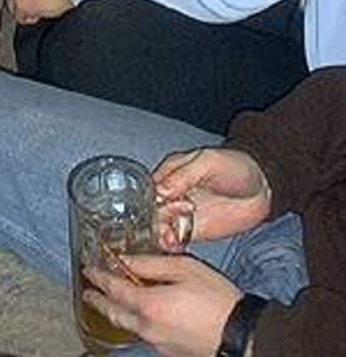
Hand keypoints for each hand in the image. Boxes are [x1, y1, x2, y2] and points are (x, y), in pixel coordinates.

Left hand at [83, 252, 241, 356]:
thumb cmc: (217, 300)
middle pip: (115, 314)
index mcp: (148, 305)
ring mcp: (159, 344)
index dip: (98, 278)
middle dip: (99, 301)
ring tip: (111, 302)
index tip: (89, 270)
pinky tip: (142, 315)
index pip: (113, 289)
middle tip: (89, 292)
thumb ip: (151, 264)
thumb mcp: (185, 269)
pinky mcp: (171, 353)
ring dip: (118, 313)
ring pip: (129, 327)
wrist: (242, 337)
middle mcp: (148, 328)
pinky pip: (146, 336)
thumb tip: (126, 260)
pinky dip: (137, 323)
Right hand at [152, 146, 271, 246]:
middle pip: (151, 210)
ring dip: (160, 235)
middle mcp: (173, 195)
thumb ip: (184, 176)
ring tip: (170, 238)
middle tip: (168, 223)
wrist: (263, 187)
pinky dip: (171, 246)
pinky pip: (175, 241)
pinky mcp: (194, 231)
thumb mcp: (208, 162)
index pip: (149, 188)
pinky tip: (174, 246)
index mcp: (171, 173)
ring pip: (160, 227)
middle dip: (154, 220)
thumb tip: (160, 190)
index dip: (147, 199)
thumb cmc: (236, 165)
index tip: (155, 207)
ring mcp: (182, 214)